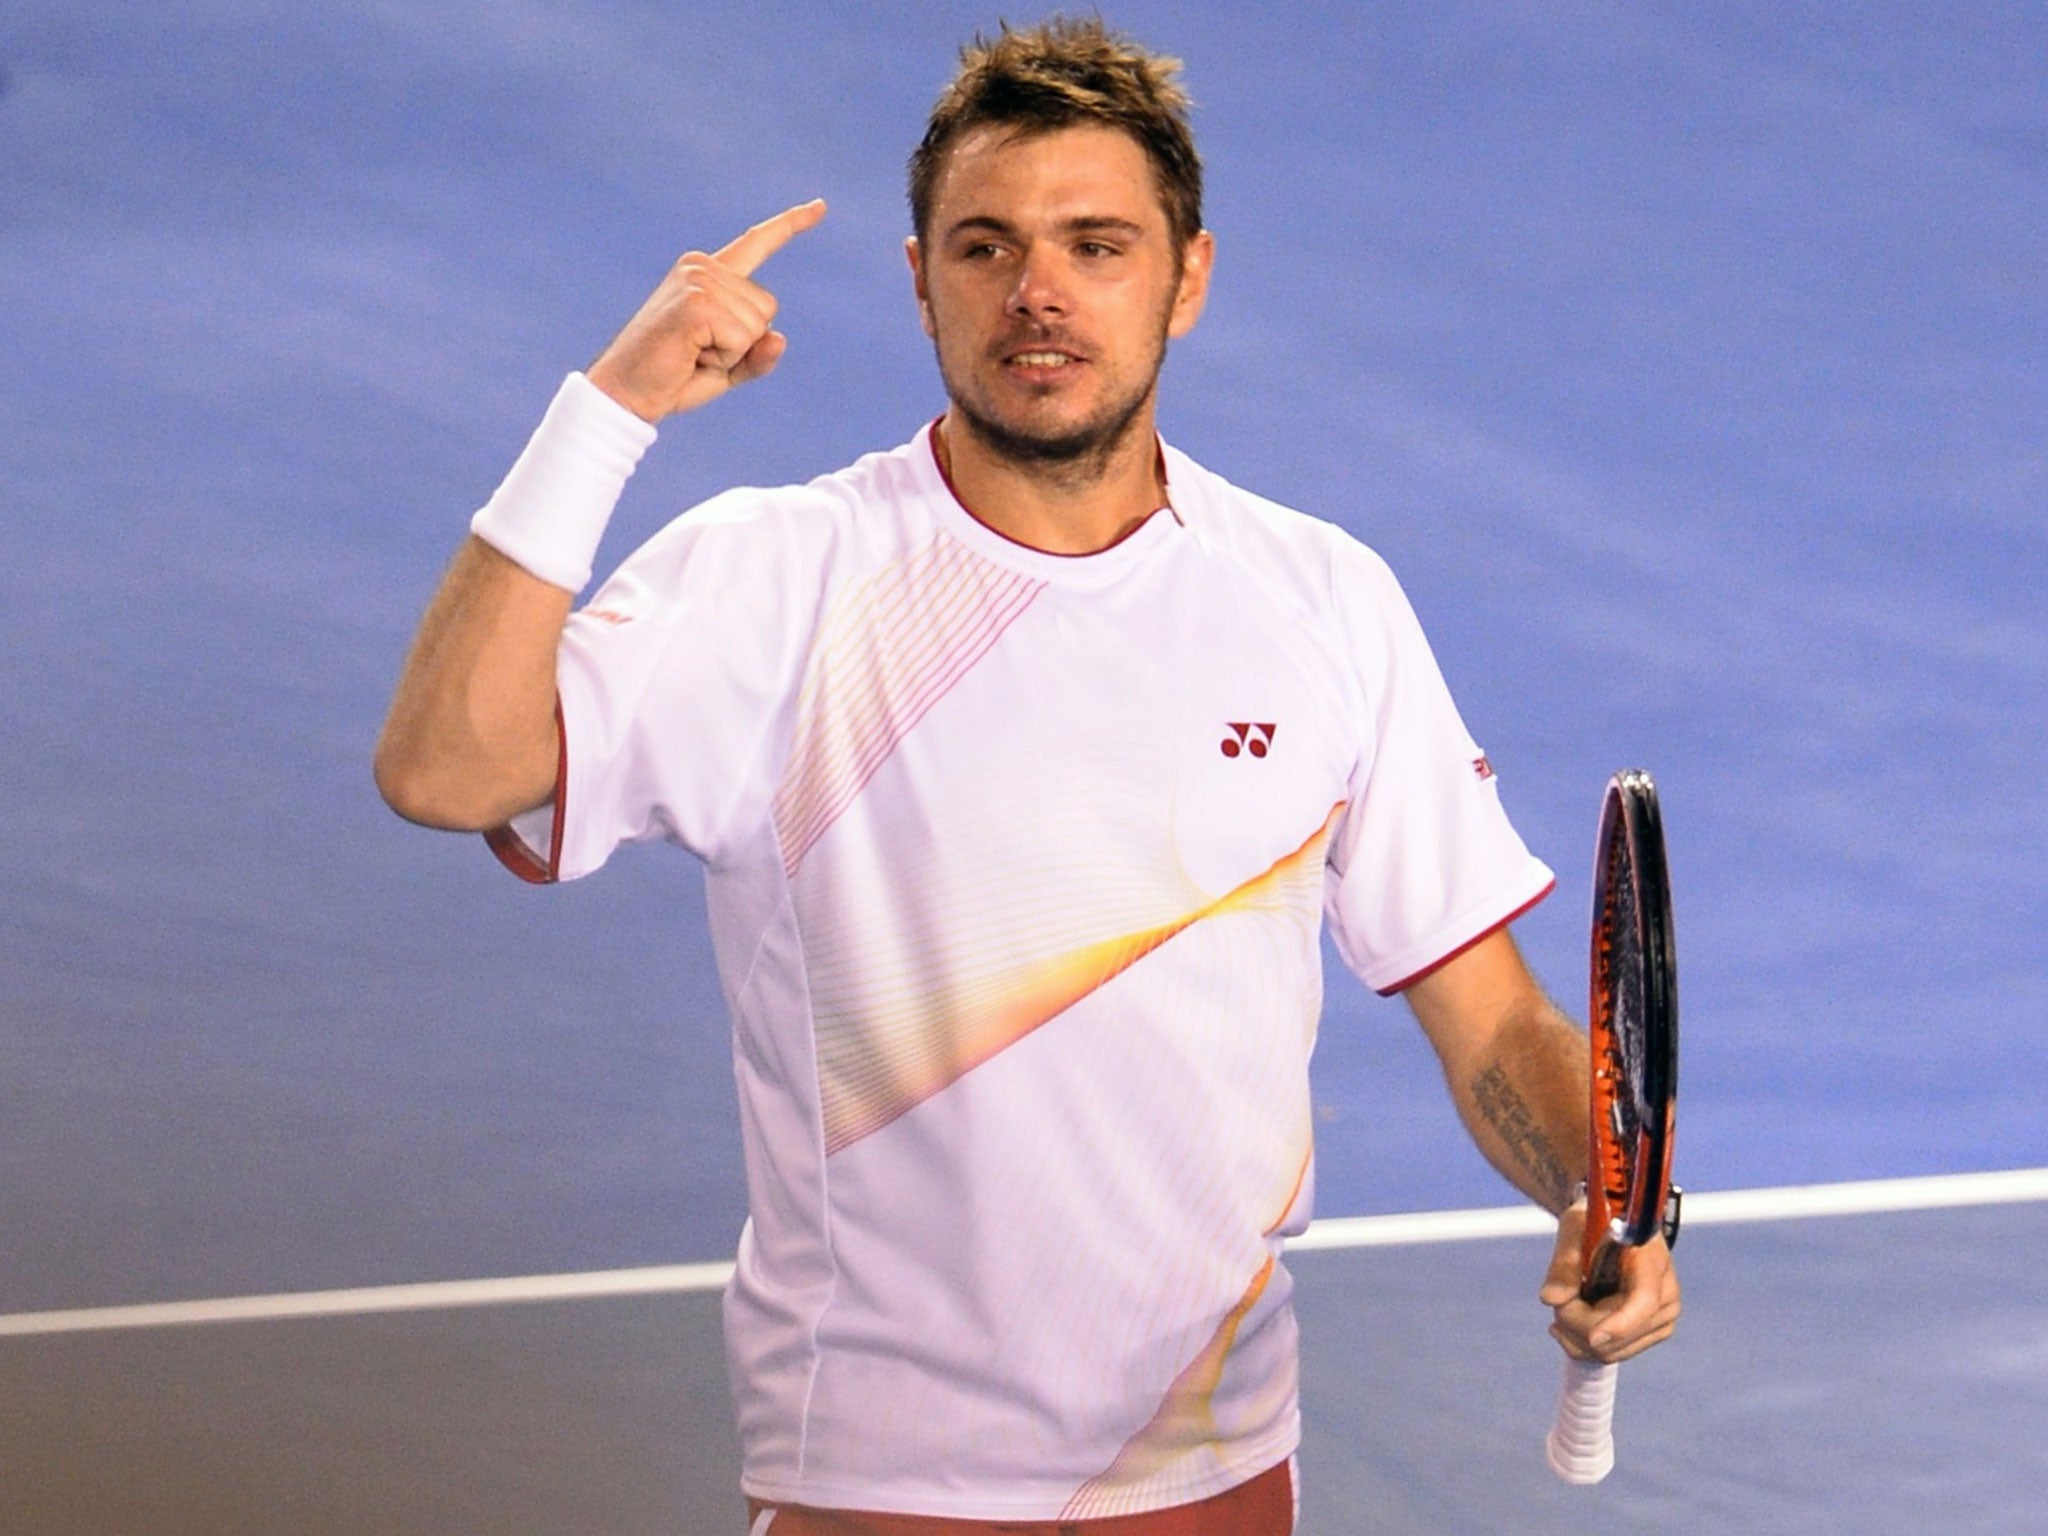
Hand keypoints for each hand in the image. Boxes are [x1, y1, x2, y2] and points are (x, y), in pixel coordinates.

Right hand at [586, 199, 826, 422]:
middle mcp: (701, 266)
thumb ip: (758, 353)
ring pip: (758, 325)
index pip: (757, 243)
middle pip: (768, 307)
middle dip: (743, 344)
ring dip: (731, 354)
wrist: (626, 394)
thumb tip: (780, 338)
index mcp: (707, 273)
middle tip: (698, 353)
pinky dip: (724, 360)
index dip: (791, 225)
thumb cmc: (673, 379)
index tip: (821, 206)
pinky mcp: (695, 303)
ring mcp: (697, 280)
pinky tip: (691, 356)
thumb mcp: (727, 367)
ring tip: (691, 355)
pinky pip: (742, 339)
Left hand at [1539, 1202, 1680, 1363]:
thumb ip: (1564, 1261)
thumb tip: (1552, 1299)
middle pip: (1618, 1334)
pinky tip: (1569, 1319)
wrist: (1612, 1225)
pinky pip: (1610, 1354)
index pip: (1644, 1301)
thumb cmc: (1594, 1220)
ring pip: (1610, 1350)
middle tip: (1557, 1296)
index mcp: (1652, 1259)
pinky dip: (1582, 1343)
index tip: (1593, 1338)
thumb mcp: (1574, 1226)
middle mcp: (1666, 1295)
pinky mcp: (1651, 1334)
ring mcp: (1662, 1319)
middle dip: (1576, 1322)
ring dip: (1576, 1333)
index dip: (1620, 1324)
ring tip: (1565, 1302)